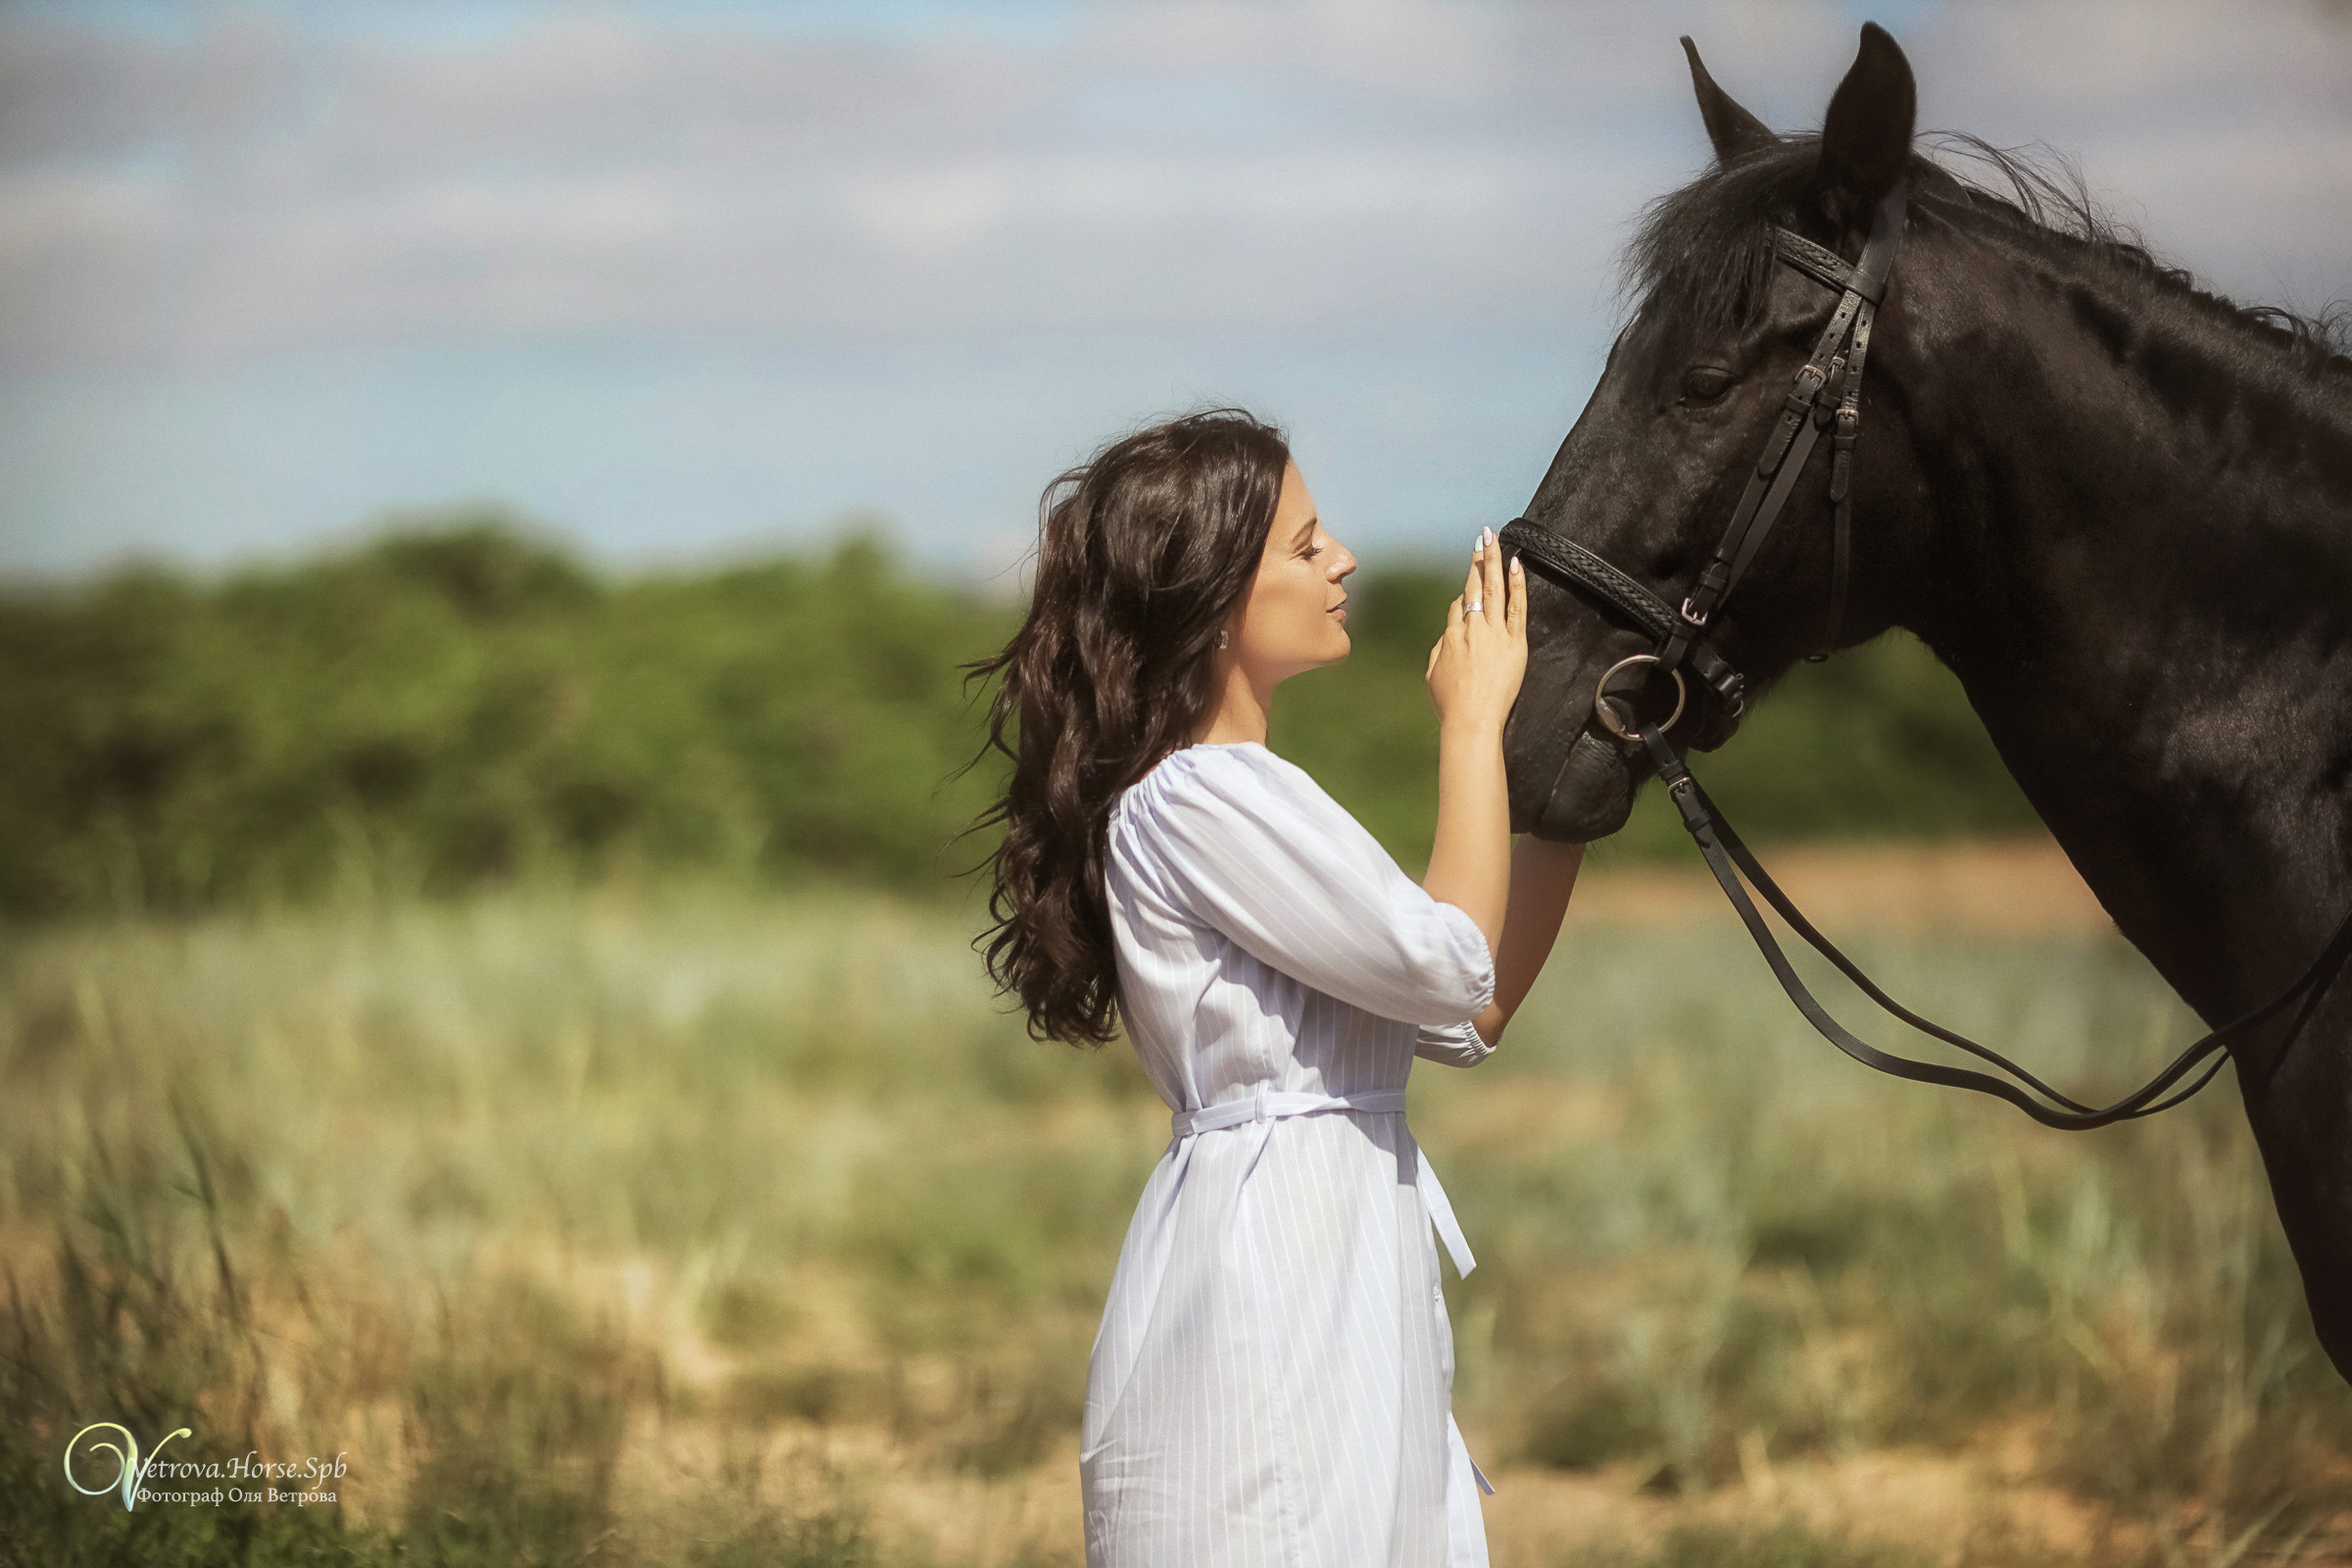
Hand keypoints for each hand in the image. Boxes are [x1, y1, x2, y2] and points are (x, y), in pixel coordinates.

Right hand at [1425, 527, 1527, 734]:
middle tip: (1481, 539)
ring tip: (1493, 538)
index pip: (1458, 606)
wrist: (1472, 721)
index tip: (1469, 591)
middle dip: (1477, 561)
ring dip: (1492, 560)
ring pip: (1492, 589)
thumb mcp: (1433, 675)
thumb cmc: (1451, 706)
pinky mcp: (1514, 643)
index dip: (1463, 599)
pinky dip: (1516, 584)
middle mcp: (1470, 629)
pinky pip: (1517, 608)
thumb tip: (1448, 636)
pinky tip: (1516, 564)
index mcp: (1450, 637)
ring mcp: (1493, 634)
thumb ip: (1440, 650)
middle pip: (1473, 587)